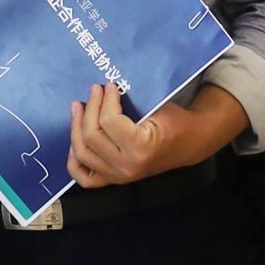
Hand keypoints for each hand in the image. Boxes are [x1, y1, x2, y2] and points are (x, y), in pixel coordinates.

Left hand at [66, 85, 213, 188]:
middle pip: (91, 136)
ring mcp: (118, 176)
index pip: (109, 121)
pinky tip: (75, 141)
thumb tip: (102, 88)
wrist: (190, 143)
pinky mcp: (114, 179)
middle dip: (89, 108)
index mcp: (140, 149)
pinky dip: (74, 161)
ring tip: (78, 107)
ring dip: (76, 128)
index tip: (109, 85)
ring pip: (82, 154)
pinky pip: (84, 177)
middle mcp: (126, 167)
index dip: (106, 99)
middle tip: (94, 90)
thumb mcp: (157, 107)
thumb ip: (129, 101)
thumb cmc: (176, 122)